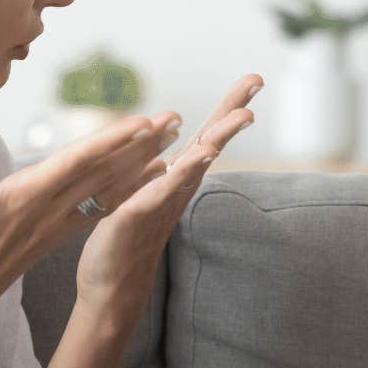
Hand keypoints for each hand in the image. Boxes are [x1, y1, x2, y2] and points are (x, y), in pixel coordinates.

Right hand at [0, 111, 187, 356]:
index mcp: (24, 200)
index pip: (74, 165)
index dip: (108, 142)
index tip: (141, 123)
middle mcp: (48, 212)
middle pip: (102, 173)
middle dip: (139, 145)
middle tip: (175, 120)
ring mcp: (53, 225)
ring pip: (105, 190)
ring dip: (139, 165)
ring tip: (170, 143)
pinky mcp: (52, 235)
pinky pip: (97, 208)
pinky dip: (123, 191)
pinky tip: (139, 183)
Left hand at [75, 74, 261, 314]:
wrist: (111, 287)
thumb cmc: (127, 243)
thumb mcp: (145, 198)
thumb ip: (162, 176)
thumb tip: (172, 156)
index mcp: (176, 179)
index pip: (206, 137)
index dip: (228, 109)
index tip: (254, 79)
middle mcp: (176, 189)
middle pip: (210, 144)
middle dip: (232, 113)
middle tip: (256, 82)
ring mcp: (161, 203)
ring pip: (195, 165)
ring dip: (218, 138)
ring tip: (243, 116)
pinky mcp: (138, 216)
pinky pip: (161, 191)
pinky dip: (180, 173)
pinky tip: (198, 156)